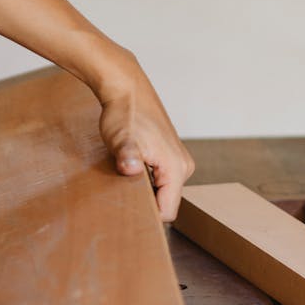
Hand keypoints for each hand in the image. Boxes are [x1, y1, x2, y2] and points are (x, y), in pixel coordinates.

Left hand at [97, 53, 193, 220]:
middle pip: (166, 202)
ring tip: (126, 175)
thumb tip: (131, 168)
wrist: (127, 90)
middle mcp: (183, 166)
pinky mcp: (170, 155)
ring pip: (163, 190)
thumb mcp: (121, 138)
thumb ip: (127, 156)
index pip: (167, 212)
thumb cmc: (125, 114)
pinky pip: (161, 179)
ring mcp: (178, 160)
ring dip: (144, 189)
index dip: (147, 215)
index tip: (126, 207)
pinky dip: (146, 179)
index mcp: (176, 168)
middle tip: (122, 189)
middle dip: (145, 202)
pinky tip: (131, 167)